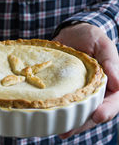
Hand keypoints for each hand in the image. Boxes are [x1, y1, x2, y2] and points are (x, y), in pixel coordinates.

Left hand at [53, 23, 118, 138]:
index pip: (114, 100)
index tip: (98, 115)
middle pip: (96, 111)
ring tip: (61, 130)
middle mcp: (97, 90)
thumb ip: (111, 61)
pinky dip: (60, 110)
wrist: (71, 32)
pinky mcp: (67, 88)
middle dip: (85, 122)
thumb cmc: (91, 36)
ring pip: (80, 110)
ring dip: (72, 122)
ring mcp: (82, 91)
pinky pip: (66, 102)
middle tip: (71, 128)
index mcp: (111, 82)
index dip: (108, 109)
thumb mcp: (102, 44)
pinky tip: (51, 116)